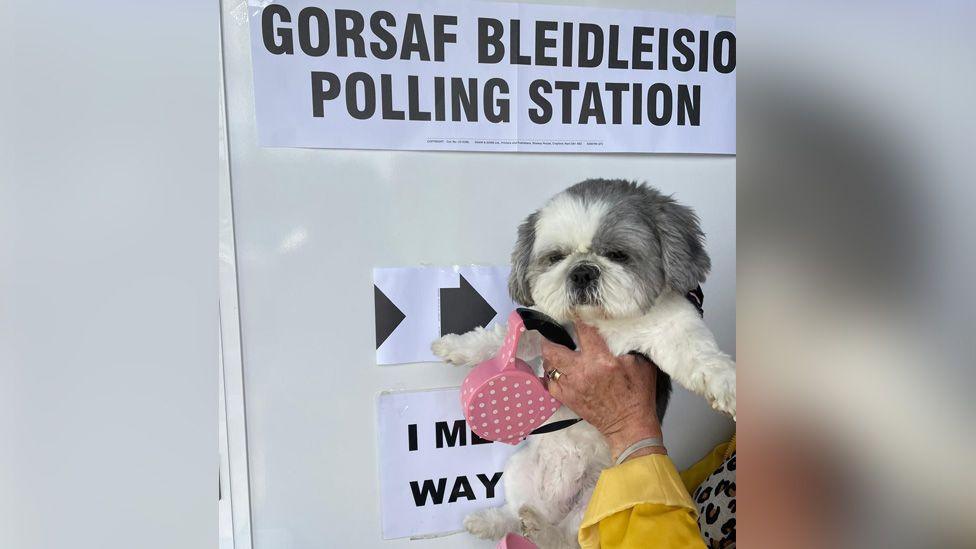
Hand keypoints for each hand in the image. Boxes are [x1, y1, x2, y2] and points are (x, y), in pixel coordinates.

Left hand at [542, 321, 664, 461]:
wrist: (629, 425)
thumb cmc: (637, 394)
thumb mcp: (641, 364)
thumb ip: (626, 345)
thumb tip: (615, 329)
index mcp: (601, 360)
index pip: (582, 330)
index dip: (578, 317)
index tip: (576, 312)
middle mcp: (581, 371)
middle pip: (552, 348)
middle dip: (552, 337)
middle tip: (556, 332)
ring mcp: (570, 386)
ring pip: (548, 364)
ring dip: (551, 355)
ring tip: (557, 349)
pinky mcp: (566, 398)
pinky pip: (549, 381)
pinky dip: (552, 373)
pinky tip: (559, 369)